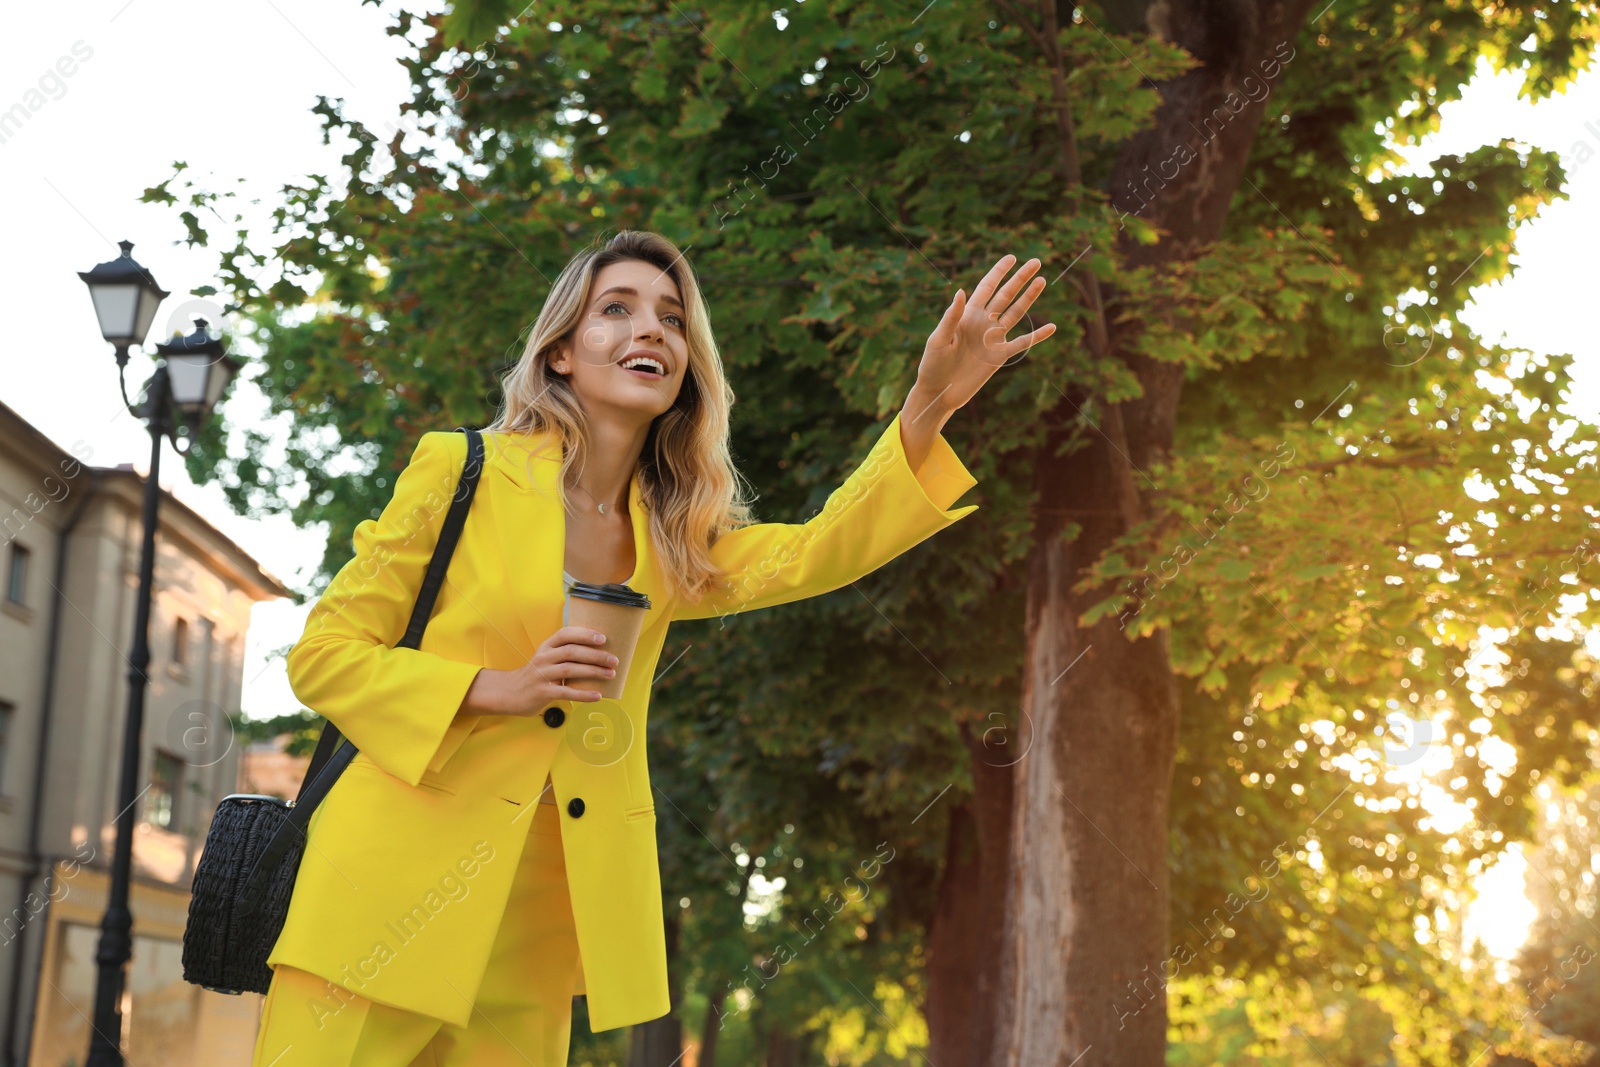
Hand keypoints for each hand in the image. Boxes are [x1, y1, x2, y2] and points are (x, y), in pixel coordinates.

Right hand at [460, 626, 617, 714]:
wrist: (510, 693)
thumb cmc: (536, 674)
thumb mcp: (546, 658)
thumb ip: (565, 653)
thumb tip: (599, 651)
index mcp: (546, 646)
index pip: (566, 634)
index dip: (585, 634)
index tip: (603, 639)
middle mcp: (544, 658)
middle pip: (572, 652)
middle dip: (596, 655)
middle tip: (614, 660)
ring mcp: (542, 675)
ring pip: (570, 670)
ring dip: (593, 672)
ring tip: (610, 675)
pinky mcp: (542, 692)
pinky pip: (566, 692)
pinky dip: (583, 694)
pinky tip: (597, 696)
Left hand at [913, 254, 1056, 415]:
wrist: (939, 392)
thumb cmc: (932, 364)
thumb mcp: (938, 339)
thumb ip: (951, 317)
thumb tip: (961, 291)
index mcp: (967, 314)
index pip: (987, 287)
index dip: (999, 272)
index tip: (1012, 257)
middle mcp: (982, 322)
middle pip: (1005, 295)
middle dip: (1020, 278)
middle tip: (1036, 261)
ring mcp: (992, 338)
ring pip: (1015, 313)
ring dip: (1029, 298)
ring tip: (1042, 281)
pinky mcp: (999, 356)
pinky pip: (1022, 344)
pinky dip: (1037, 336)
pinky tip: (1051, 327)